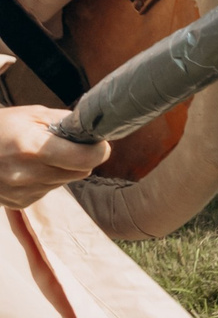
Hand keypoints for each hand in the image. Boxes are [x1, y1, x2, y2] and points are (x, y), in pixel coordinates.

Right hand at [0, 94, 107, 208]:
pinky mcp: (19, 203)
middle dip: (80, 158)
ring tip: (38, 155)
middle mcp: (28, 175)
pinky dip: (45, 179)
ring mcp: (23, 192)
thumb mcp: (31, 114)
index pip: (86, 158)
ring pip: (66, 181)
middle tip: (65, 145)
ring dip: (61, 169)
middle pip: (81, 171)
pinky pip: (48, 190)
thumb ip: (65, 121)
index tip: (98, 143)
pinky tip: (27, 168)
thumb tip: (92, 129)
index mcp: (32, 149)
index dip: (98, 150)